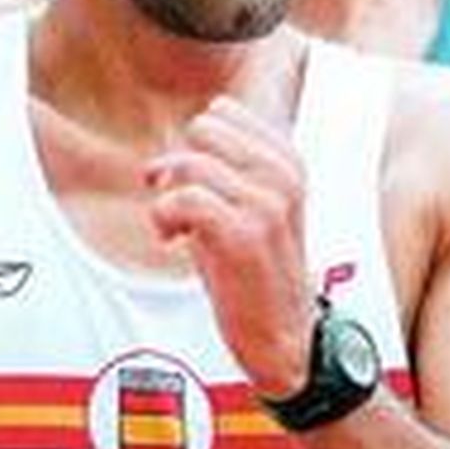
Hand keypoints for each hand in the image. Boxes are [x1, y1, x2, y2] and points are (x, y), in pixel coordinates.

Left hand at [146, 97, 315, 395]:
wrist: (284, 336)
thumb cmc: (257, 274)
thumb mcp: (251, 210)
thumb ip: (223, 175)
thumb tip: (162, 161)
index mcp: (287, 163)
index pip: (223, 112)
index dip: (194, 146)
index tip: (190, 182)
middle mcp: (282, 177)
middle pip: (202, 132)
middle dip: (178, 166)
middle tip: (176, 206)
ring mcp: (267, 204)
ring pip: (190, 164)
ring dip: (167, 198)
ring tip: (174, 229)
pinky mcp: (244, 235)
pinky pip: (184, 199)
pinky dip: (164, 218)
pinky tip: (172, 240)